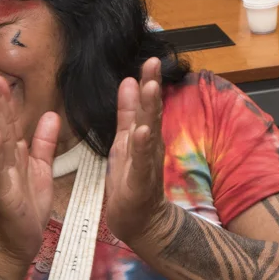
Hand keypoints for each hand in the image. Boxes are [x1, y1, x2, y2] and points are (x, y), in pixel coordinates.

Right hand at [0, 71, 57, 279]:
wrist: (22, 242)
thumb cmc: (29, 208)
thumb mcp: (42, 169)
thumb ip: (43, 143)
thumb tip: (50, 115)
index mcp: (15, 152)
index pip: (9, 118)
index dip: (4, 95)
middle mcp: (5, 159)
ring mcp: (2, 173)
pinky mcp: (4, 191)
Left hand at [103, 59, 168, 246]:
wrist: (140, 221)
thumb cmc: (131, 180)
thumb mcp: (125, 141)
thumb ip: (128, 113)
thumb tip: (131, 81)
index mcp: (144, 134)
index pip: (147, 104)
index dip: (149, 81)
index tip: (150, 58)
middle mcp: (150, 145)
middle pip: (152, 112)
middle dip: (153, 87)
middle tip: (153, 62)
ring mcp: (147, 163)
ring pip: (149, 132)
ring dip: (150, 110)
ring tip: (150, 87)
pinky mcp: (140, 181)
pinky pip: (141, 161)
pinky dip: (142, 146)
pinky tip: (143, 131)